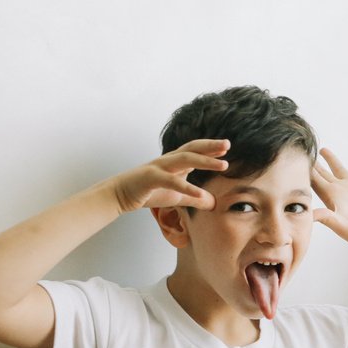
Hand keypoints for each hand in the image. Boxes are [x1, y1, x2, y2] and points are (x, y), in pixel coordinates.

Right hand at [110, 139, 227, 213]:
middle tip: (228, 144)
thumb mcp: (177, 197)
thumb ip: (194, 198)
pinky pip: (171, 181)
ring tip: (223, 165)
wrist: (119, 194)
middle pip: (192, 148)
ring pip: (185, 159)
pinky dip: (188, 188)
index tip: (227, 147)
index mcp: (174, 162)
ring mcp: (159, 167)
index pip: (194, 150)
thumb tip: (213, 203)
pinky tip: (202, 195)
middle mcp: (168, 160)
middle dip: (210, 146)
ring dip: (205, 161)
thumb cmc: (149, 192)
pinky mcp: (151, 178)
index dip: (210, 147)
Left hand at [311, 145, 347, 255]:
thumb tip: (309, 214)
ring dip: (332, 160)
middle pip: (322, 174)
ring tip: (323, 149)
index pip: (313, 181)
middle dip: (312, 164)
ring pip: (341, 170)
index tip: (294, 158)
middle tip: (301, 151)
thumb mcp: (342, 226)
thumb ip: (327, 217)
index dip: (304, 170)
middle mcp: (341, 192)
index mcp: (331, 198)